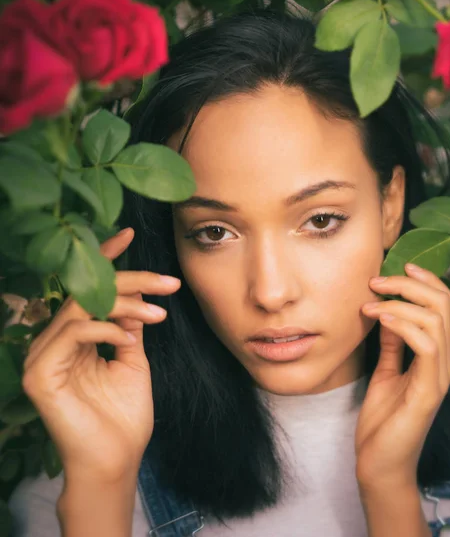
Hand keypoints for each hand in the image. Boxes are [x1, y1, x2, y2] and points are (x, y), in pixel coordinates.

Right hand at [22, 228, 180, 482]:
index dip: (105, 260)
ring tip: (158, 312)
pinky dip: (104, 328)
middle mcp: (53, 343)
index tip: (129, 234)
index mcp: (74, 339)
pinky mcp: (38, 375)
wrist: (117, 459)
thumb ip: (129, 325)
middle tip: (167, 282)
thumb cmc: (124, 415)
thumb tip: (137, 294)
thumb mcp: (133, 359)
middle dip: (129, 280)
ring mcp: (42, 358)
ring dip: (124, 304)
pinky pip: (72, 334)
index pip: (86, 291)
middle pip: (86, 294)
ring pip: (80, 308)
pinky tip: (129, 337)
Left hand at [355, 263, 449, 491]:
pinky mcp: (428, 392)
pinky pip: (426, 346)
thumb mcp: (386, 371)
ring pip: (437, 321)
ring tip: (371, 300)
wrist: (380, 464)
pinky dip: (402, 324)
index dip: (429, 282)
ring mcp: (439, 378)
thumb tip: (388, 311)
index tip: (402, 265)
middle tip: (377, 280)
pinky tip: (378, 319)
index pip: (446, 307)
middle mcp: (444, 364)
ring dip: (401, 302)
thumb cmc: (382, 420)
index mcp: (436, 357)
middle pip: (446, 306)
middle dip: (413, 284)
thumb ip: (393, 343)